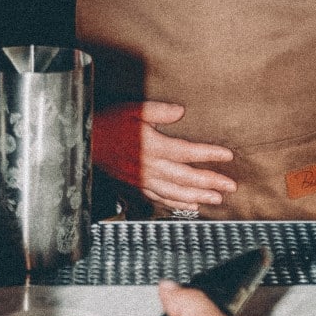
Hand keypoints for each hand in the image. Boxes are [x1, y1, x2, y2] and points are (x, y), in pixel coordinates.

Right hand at [93, 101, 235, 210]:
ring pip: (176, 192)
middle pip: (187, 177)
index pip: (188, 152)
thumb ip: (158, 111)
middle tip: (231, 187)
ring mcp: (144, 180)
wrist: (84, 143)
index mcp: (153, 147)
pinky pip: (160, 198)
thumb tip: (180, 112)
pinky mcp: (137, 186)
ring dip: (199, 196)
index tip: (227, 156)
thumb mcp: (133, 110)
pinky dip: (177, 203)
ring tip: (217, 199)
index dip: (209, 155)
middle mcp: (151, 167)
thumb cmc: (108, 123)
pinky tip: (190, 205)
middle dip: (211, 182)